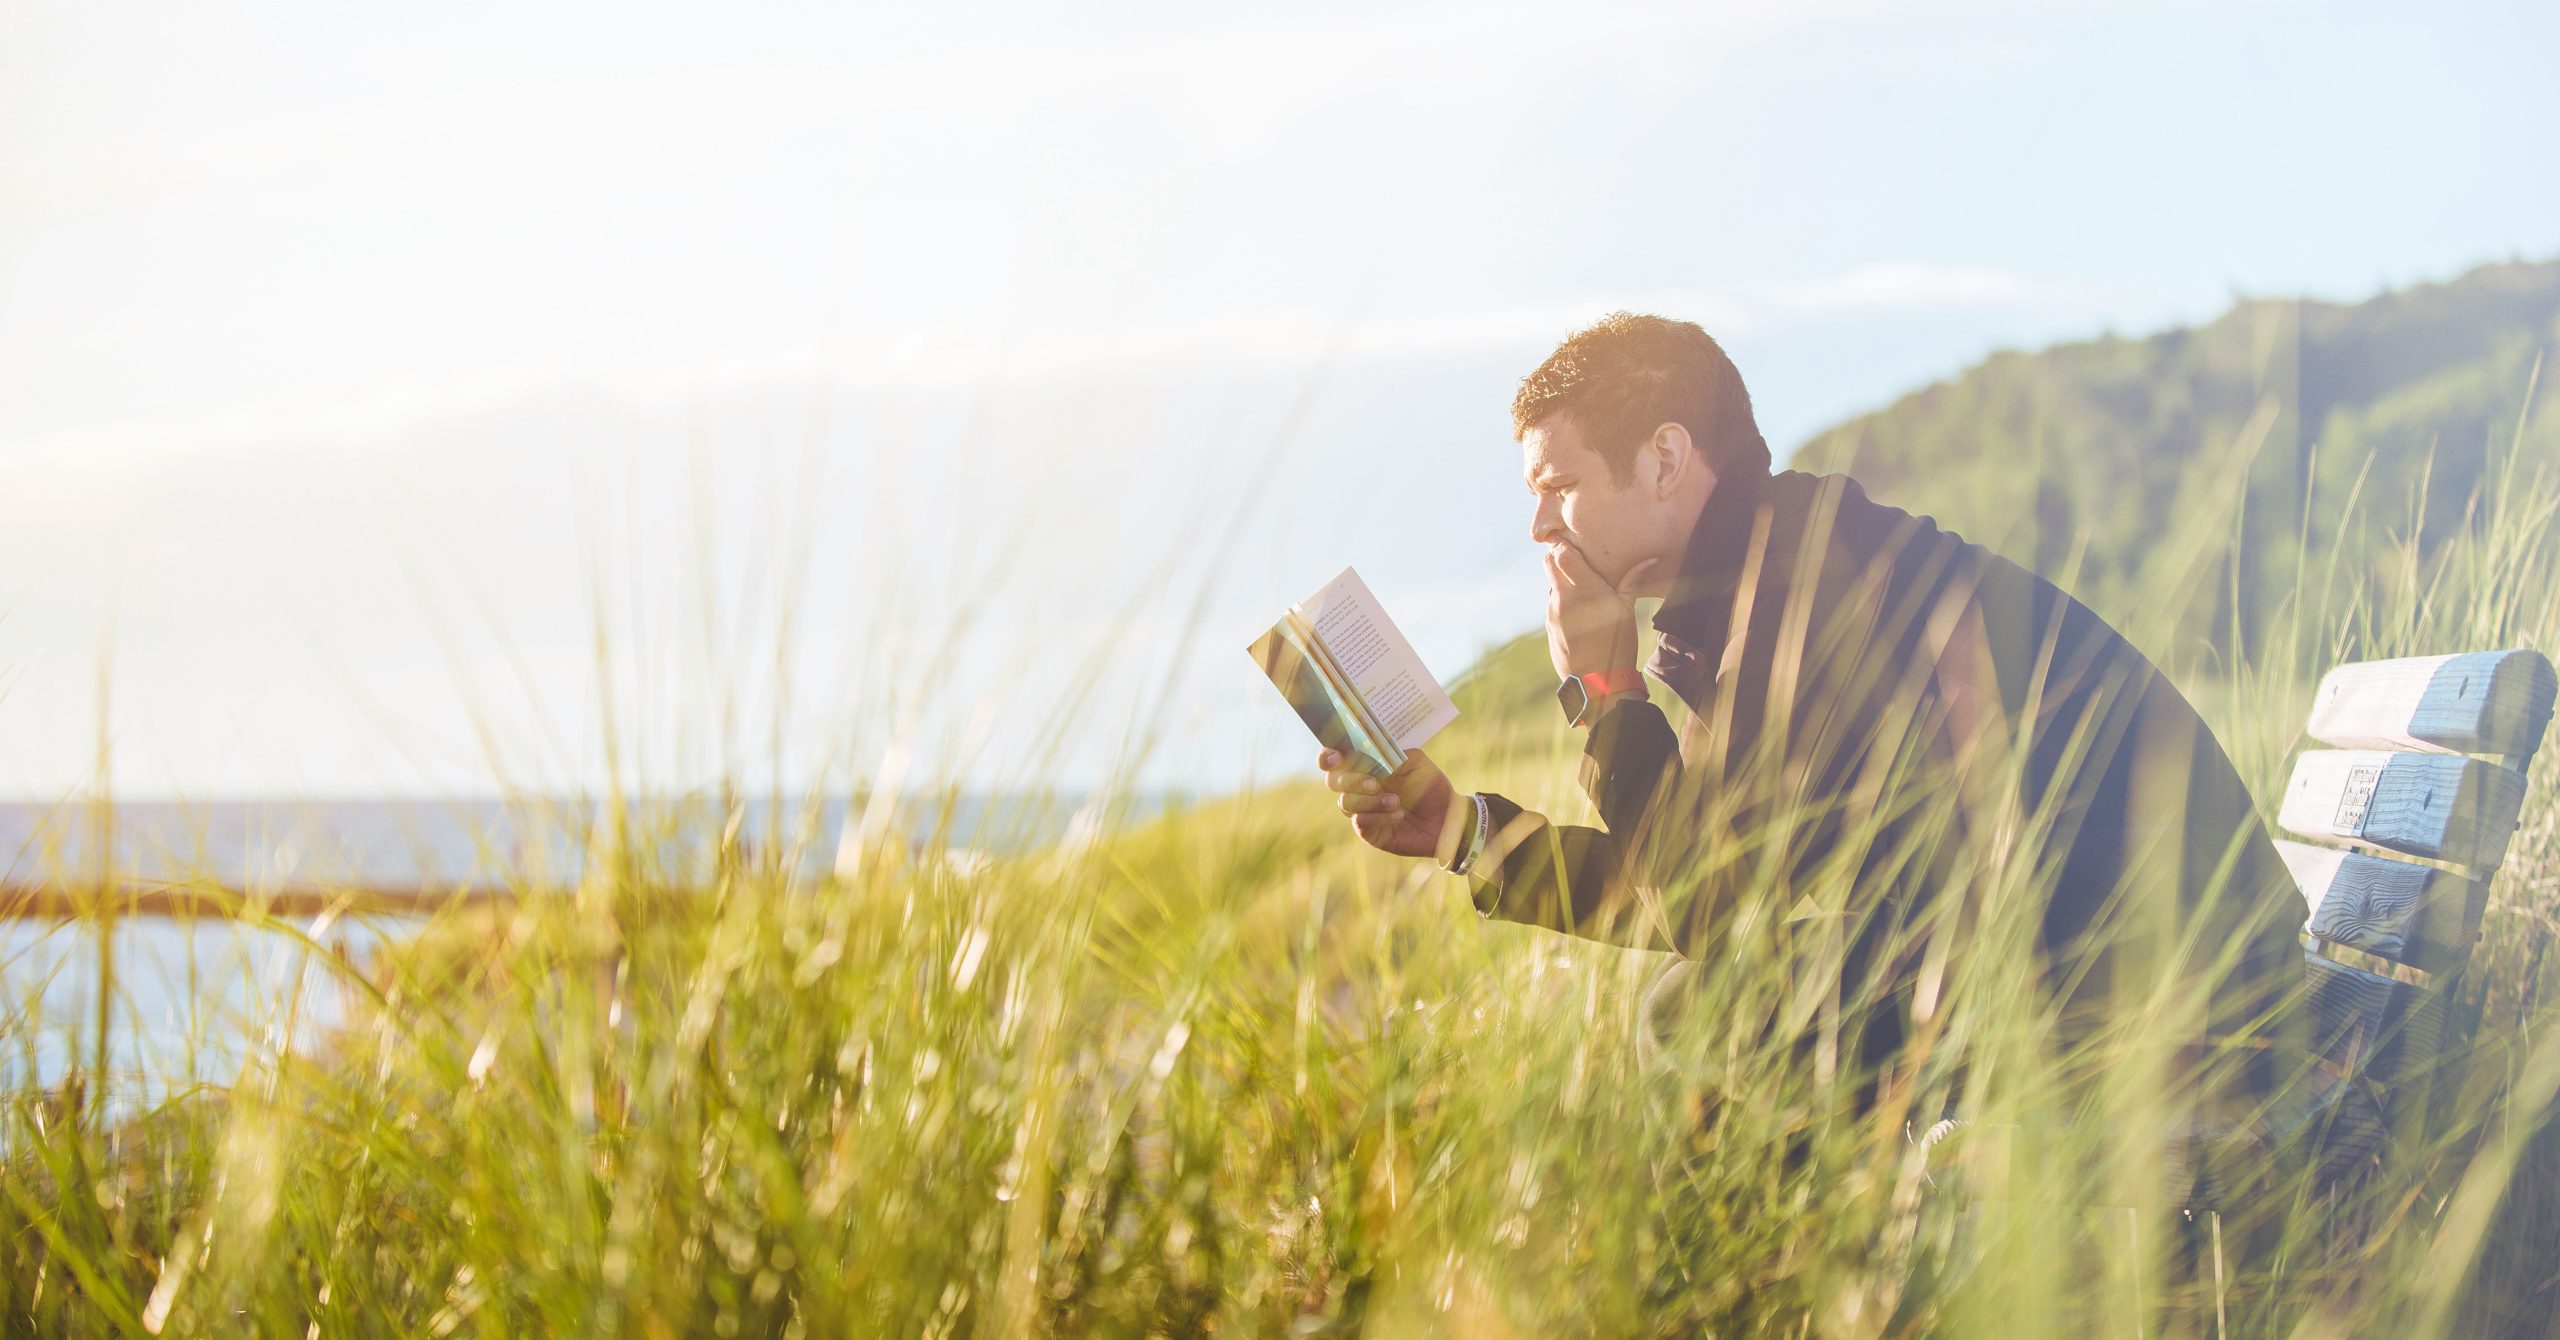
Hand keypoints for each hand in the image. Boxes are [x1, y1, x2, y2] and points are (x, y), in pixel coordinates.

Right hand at [1319, 747, 1460, 860]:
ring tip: (1396, 801)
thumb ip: (1392, 753)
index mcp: (1365, 766)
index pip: (1335, 759)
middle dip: (1351, 780)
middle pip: (1333, 781)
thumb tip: (1369, 752)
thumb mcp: (1416, 762)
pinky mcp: (1368, 831)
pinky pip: (1360, 823)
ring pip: (1345, 803)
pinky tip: (1398, 814)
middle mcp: (1358, 787)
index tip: (1336, 757)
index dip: (1327, 757)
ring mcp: (1361, 810)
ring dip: (1369, 801)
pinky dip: (1378, 817)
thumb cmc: (1430, 786)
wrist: (1447, 818)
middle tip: (1375, 784)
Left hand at [1544, 542, 1656, 680]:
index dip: (1565, 544)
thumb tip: (1649, 559)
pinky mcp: (1549, 626)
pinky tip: (1578, 610)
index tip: (1574, 541)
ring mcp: (1553, 612)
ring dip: (1561, 580)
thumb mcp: (1627, 612)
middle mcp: (1564, 597)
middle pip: (1549, 563)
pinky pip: (1552, 604)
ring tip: (1581, 586)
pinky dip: (1561, 600)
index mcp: (1585, 589)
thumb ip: (1632, 582)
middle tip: (1576, 558)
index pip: (1562, 554)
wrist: (1597, 683)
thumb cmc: (1618, 645)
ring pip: (1551, 584)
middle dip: (1560, 557)